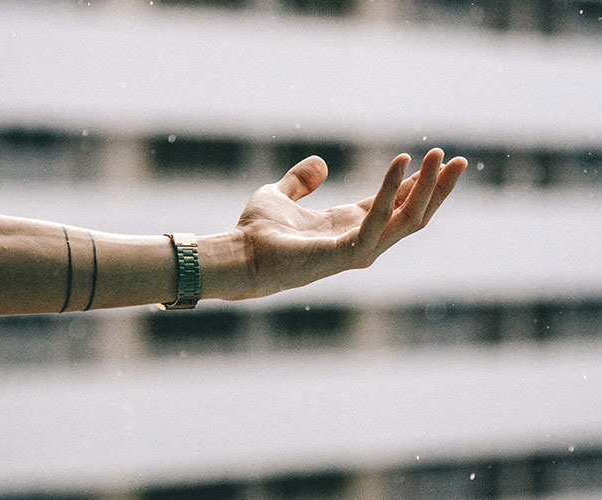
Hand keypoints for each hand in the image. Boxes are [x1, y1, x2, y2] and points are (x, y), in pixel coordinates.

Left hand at [232, 148, 466, 297]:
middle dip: (437, 188)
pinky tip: (400, 162)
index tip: (438, 160)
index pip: (395, 205)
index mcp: (349, 226)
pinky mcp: (348, 253)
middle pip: (412, 215)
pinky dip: (391, 190)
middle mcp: (360, 240)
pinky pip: (379, 218)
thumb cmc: (256, 232)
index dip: (417, 183)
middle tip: (458, 160)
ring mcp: (358, 250)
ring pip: (407, 220)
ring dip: (427, 188)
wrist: (239, 255)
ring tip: (440, 157)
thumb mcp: (280, 195)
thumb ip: (300, 180)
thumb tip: (321, 163)